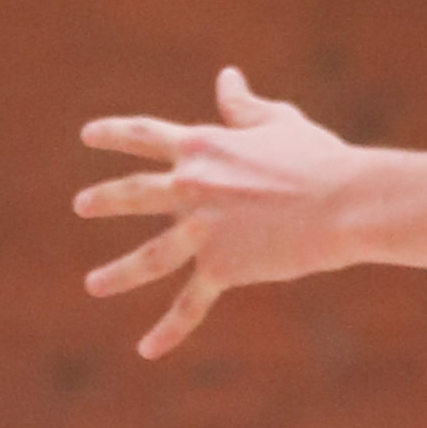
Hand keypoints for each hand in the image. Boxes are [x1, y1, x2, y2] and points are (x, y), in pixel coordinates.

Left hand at [76, 70, 363, 359]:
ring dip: (117, 274)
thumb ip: (245, 105)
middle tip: (81, 205)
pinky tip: (146, 350)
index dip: (115, 133)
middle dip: (105, 200)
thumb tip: (225, 77)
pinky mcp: (223, 266)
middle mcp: (193, 186)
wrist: (345, 202)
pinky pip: (189, 304)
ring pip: (148, 258)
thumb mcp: (281, 121)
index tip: (88, 135)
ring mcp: (203, 229)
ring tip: (93, 285)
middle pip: (136, 193)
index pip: (147, 136)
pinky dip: (168, 330)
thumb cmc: (321, 159)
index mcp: (204, 147)